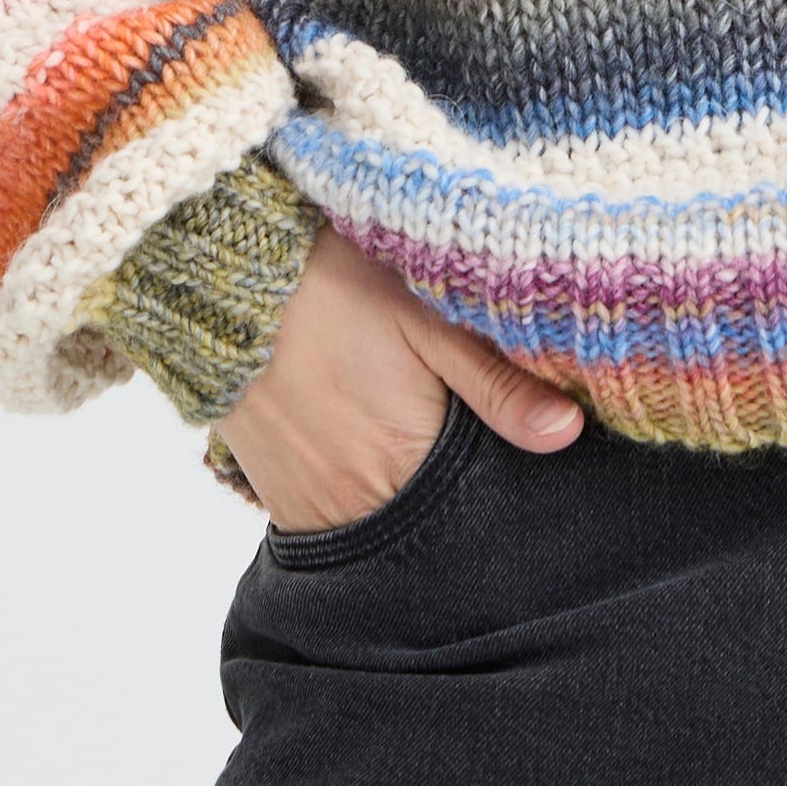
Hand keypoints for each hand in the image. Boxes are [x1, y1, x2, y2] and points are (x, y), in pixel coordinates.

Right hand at [217, 222, 584, 533]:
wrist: (217, 267)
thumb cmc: (329, 280)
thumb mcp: (425, 314)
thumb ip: (496, 380)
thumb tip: (569, 434)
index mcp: (400, 462)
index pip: (474, 504)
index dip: (503, 481)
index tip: (523, 458)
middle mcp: (349, 503)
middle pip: (427, 519)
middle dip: (456, 489)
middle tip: (466, 435)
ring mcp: (304, 505)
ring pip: (378, 518)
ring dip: (403, 488)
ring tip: (411, 429)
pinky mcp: (269, 491)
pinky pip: (328, 512)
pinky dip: (355, 486)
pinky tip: (365, 434)